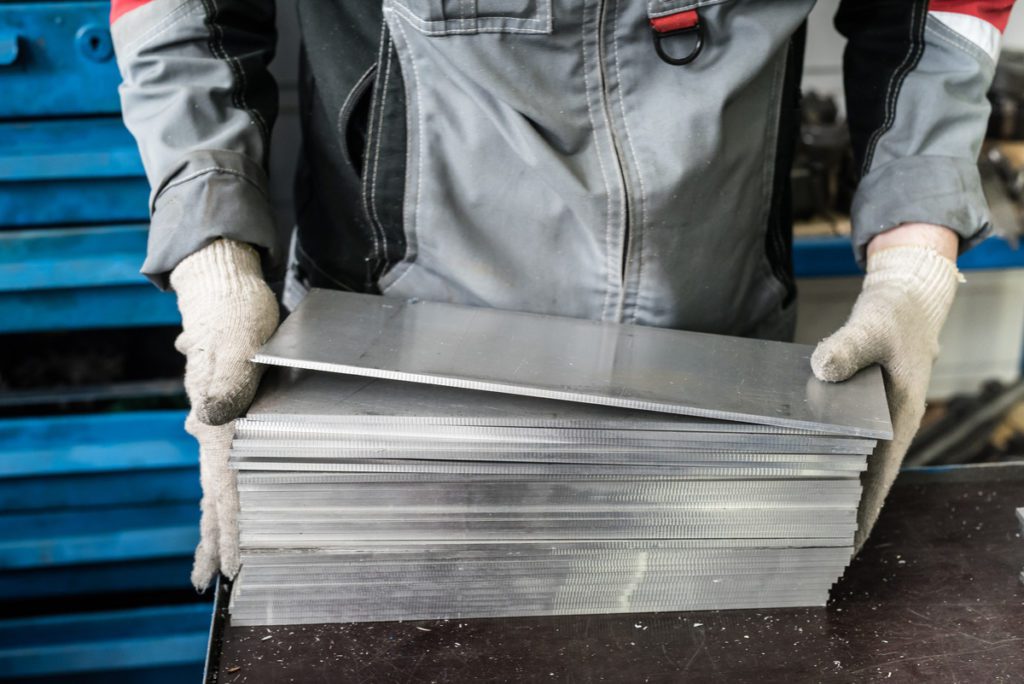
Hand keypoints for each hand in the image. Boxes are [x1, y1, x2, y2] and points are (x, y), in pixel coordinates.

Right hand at [170, 238, 278, 588]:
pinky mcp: (229, 413)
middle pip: (214, 494)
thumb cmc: (237, 315)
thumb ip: (227, 377)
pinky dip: (226, 492)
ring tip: (216, 559)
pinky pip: (227, 462)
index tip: (230, 565)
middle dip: (215, 538)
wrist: (225, 291)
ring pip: (217, 482)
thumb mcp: (238, 341)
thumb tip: (207, 419)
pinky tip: (226, 507)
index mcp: (216, 418)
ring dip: (218, 521)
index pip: (222, 486)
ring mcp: (219, 422)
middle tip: (215, 580)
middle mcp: (213, 426)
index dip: (228, 528)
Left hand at [811, 224, 960, 549]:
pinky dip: (824, 456)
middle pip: (863, 478)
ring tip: (798, 517)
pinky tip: (798, 465)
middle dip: (840, 511)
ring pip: (852, 462)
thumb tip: (823, 368)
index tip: (846, 546)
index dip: (863, 513)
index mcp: (900, 419)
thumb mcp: (872, 327)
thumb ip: (849, 346)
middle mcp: (888, 427)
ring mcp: (875, 420)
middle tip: (808, 543)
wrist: (907, 301)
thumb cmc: (895, 317)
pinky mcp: (859, 409)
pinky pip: (841, 441)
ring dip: (830, 486)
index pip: (880, 478)